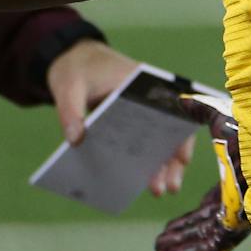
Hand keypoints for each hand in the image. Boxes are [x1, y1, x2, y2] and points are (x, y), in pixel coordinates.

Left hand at [45, 39, 192, 197]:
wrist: (72, 59)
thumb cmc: (76, 69)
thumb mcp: (68, 87)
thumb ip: (70, 111)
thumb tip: (76, 141)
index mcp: (140, 83)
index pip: (171, 108)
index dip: (179, 133)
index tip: (182, 156)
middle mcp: (147, 98)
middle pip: (169, 130)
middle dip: (172, 160)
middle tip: (168, 187)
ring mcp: (140, 112)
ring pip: (158, 141)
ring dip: (161, 166)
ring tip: (158, 191)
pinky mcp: (128, 124)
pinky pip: (140, 144)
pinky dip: (142, 162)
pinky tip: (139, 181)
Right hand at [154, 91, 250, 250]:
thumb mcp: (222, 119)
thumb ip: (201, 111)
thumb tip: (181, 98)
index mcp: (236, 182)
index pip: (209, 205)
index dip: (190, 216)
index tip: (170, 224)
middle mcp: (238, 201)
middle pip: (205, 223)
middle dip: (183, 233)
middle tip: (159, 242)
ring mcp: (239, 215)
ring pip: (205, 237)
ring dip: (182, 245)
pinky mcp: (239, 226)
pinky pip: (211, 245)